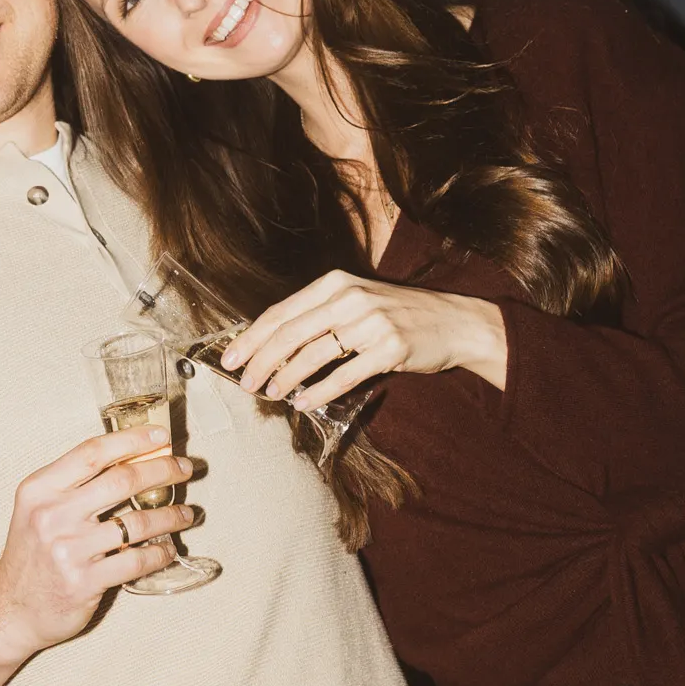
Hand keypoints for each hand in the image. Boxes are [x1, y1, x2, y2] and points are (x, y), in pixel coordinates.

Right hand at [0, 429, 195, 661]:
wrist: (10, 607)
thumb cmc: (31, 553)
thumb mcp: (38, 509)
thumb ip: (74, 485)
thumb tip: (131, 458)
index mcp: (40, 489)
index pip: (92, 453)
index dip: (132, 440)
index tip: (161, 436)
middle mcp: (52, 515)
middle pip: (121, 481)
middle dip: (162, 470)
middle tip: (183, 469)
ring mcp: (69, 550)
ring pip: (136, 523)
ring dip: (170, 516)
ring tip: (186, 514)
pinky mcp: (84, 581)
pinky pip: (136, 561)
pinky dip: (159, 553)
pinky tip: (168, 549)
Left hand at [221, 271, 508, 408]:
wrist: (454, 321)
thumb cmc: (398, 315)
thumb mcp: (356, 301)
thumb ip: (319, 316)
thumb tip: (272, 347)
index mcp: (335, 283)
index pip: (282, 312)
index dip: (252, 337)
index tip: (230, 358)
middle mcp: (350, 298)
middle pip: (291, 333)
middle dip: (261, 361)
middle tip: (245, 382)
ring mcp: (371, 323)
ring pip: (313, 355)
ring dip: (286, 378)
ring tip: (271, 394)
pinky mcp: (390, 349)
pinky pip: (344, 375)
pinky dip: (320, 391)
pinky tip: (304, 402)